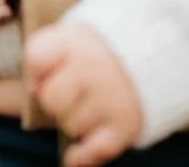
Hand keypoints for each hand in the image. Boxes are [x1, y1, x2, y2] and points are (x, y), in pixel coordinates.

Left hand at [24, 22, 142, 166]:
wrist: (154, 51)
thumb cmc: (99, 48)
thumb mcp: (72, 34)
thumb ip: (46, 52)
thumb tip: (34, 87)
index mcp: (78, 39)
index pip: (36, 57)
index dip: (36, 69)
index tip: (47, 71)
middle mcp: (95, 67)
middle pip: (50, 99)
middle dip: (55, 99)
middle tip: (72, 91)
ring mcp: (112, 97)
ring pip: (70, 126)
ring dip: (75, 120)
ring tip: (91, 103)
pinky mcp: (126, 125)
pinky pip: (92, 151)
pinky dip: (81, 156)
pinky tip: (73, 154)